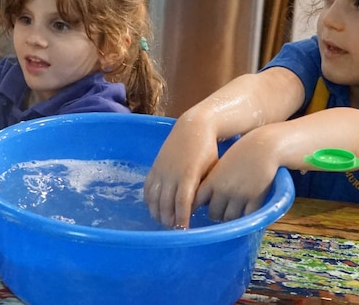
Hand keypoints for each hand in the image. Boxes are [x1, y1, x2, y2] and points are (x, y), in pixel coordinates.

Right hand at [144, 112, 219, 228]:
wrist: (194, 127)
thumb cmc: (208, 150)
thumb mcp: (210, 170)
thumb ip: (203, 189)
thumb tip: (197, 209)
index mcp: (188, 174)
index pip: (182, 203)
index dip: (182, 218)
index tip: (184, 230)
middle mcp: (171, 173)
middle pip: (166, 203)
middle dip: (169, 220)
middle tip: (174, 230)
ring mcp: (161, 169)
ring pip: (154, 197)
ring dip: (157, 212)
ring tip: (163, 222)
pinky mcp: (155, 166)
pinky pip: (148, 187)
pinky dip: (149, 200)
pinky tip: (154, 208)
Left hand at [193, 129, 279, 222]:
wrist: (263, 147)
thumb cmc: (241, 154)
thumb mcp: (221, 165)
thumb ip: (212, 181)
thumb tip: (204, 199)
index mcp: (212, 180)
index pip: (196, 201)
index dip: (195, 209)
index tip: (194, 213)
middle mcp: (223, 190)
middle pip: (213, 213)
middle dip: (216, 214)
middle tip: (220, 211)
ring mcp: (239, 195)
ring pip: (229, 218)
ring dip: (230, 217)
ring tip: (233, 212)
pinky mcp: (255, 198)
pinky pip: (247, 216)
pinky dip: (245, 217)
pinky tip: (246, 212)